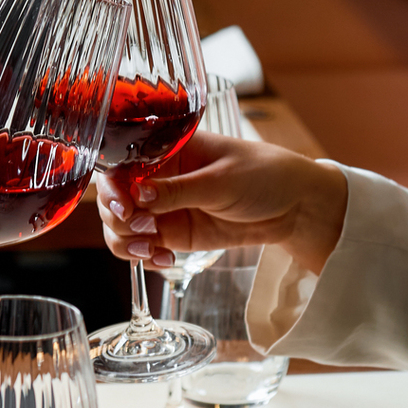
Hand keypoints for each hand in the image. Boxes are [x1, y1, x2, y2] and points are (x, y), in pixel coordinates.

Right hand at [96, 133, 346, 274]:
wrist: (294, 207)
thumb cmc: (263, 174)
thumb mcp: (221, 180)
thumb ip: (179, 189)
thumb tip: (138, 194)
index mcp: (165, 149)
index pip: (121, 164)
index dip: (113, 186)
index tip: (124, 205)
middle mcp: (157, 177)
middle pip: (113, 198)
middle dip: (118, 218)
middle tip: (143, 229)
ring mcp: (162, 207)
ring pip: (122, 226)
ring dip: (126, 241)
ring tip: (150, 249)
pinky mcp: (173, 233)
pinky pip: (143, 247)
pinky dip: (144, 257)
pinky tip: (163, 259)